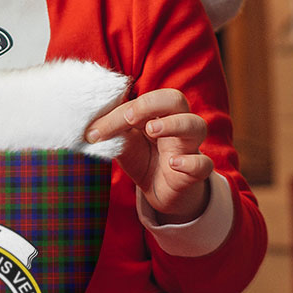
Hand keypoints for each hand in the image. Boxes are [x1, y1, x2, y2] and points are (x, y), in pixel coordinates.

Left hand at [85, 88, 212, 222]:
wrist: (160, 192)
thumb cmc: (144, 159)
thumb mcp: (124, 144)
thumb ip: (112, 132)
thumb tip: (88, 128)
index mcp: (158, 113)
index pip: (143, 101)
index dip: (119, 112)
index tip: (95, 131)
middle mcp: (177, 124)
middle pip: (176, 99)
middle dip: (152, 104)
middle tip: (129, 118)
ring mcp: (189, 147)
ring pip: (196, 125)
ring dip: (174, 124)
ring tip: (152, 130)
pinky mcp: (196, 172)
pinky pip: (203, 164)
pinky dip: (191, 162)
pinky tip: (173, 163)